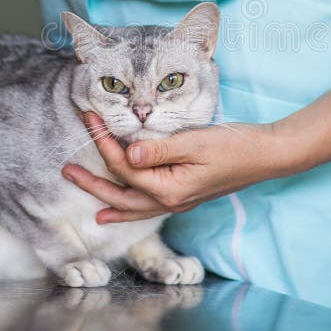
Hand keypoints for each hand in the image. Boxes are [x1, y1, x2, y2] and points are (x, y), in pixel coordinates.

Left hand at [62, 112, 284, 223]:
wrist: (265, 156)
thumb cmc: (234, 146)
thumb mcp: (195, 142)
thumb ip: (159, 150)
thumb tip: (126, 155)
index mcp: (169, 188)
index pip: (125, 168)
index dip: (105, 143)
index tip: (91, 120)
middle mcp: (169, 201)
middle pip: (120, 194)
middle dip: (91, 181)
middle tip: (66, 169)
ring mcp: (176, 201)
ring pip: (130, 204)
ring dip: (103, 196)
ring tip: (81, 188)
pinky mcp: (182, 195)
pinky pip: (145, 206)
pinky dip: (125, 208)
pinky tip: (114, 210)